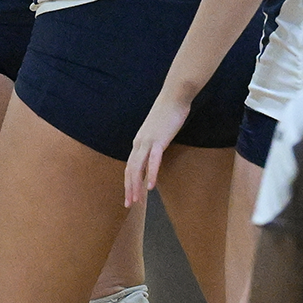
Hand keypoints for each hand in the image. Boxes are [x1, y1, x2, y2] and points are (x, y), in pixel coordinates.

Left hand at [123, 90, 191, 206]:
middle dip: (129, 188)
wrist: (173, 97)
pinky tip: (150, 186)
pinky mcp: (159, 140)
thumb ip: (154, 143)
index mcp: (138, 142)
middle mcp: (139, 143)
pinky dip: (151, 174)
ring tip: (136, 200)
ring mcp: (148, 141)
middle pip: (130, 170)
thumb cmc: (168, 113)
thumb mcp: (158, 131)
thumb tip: (155, 154)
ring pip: (138, 167)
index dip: (129, 183)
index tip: (130, 196)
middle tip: (129, 205)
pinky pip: (153, 160)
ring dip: (136, 185)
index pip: (130, 166)